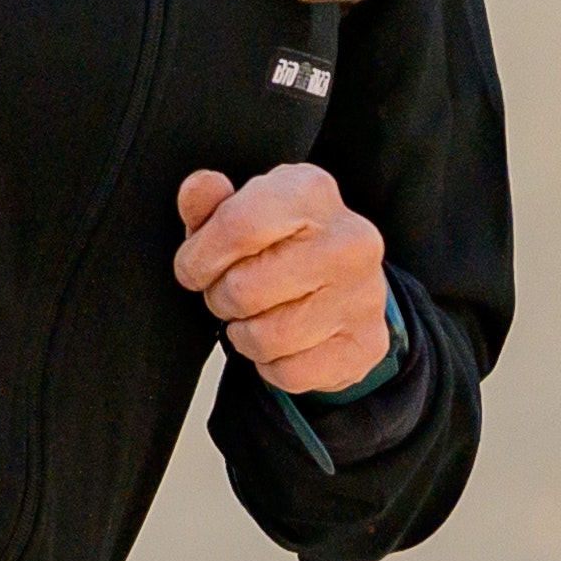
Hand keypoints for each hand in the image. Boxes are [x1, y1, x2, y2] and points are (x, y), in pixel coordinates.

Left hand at [172, 164, 392, 393]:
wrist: (342, 285)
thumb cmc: (277, 244)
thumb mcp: (239, 212)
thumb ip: (210, 202)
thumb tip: (200, 188)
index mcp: (312, 192)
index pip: (239, 225)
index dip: (199, 257)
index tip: (194, 269)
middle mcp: (349, 239)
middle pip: (245, 288)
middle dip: (220, 299)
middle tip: (230, 294)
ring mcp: (365, 294)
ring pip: (266, 337)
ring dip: (244, 335)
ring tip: (254, 317)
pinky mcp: (366, 343)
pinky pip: (290, 373)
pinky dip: (271, 366)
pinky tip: (282, 342)